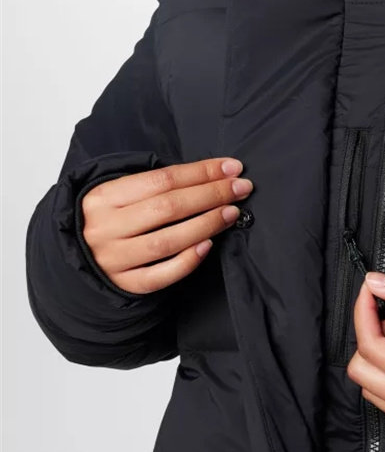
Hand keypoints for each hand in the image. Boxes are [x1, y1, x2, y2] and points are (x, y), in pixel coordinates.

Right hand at [80, 157, 252, 295]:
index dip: (202, 172)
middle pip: (167, 207)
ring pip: (167, 241)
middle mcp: (105, 227)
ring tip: (232, 213)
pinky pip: (160, 276)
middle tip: (241, 188)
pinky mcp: (123, 284)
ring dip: (206, 224)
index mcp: (103, 196)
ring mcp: (113, 258)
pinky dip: (187, 261)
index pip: (162, 179)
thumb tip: (216, 174)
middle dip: (211, 195)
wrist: (77, 256)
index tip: (233, 168)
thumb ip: (159, 184)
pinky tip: (208, 245)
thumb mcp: (122, 193)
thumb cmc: (112, 217)